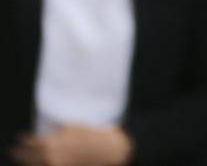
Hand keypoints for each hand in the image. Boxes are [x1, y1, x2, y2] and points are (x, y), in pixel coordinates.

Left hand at [11, 126, 132, 165]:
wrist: (107, 150)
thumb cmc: (91, 136)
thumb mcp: (72, 128)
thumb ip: (56, 133)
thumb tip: (47, 134)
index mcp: (50, 143)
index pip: (29, 142)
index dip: (23, 140)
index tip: (21, 138)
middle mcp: (48, 157)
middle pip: (26, 157)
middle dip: (20, 153)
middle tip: (15, 150)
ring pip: (34, 165)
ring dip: (29, 161)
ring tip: (26, 158)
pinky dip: (41, 165)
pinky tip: (41, 162)